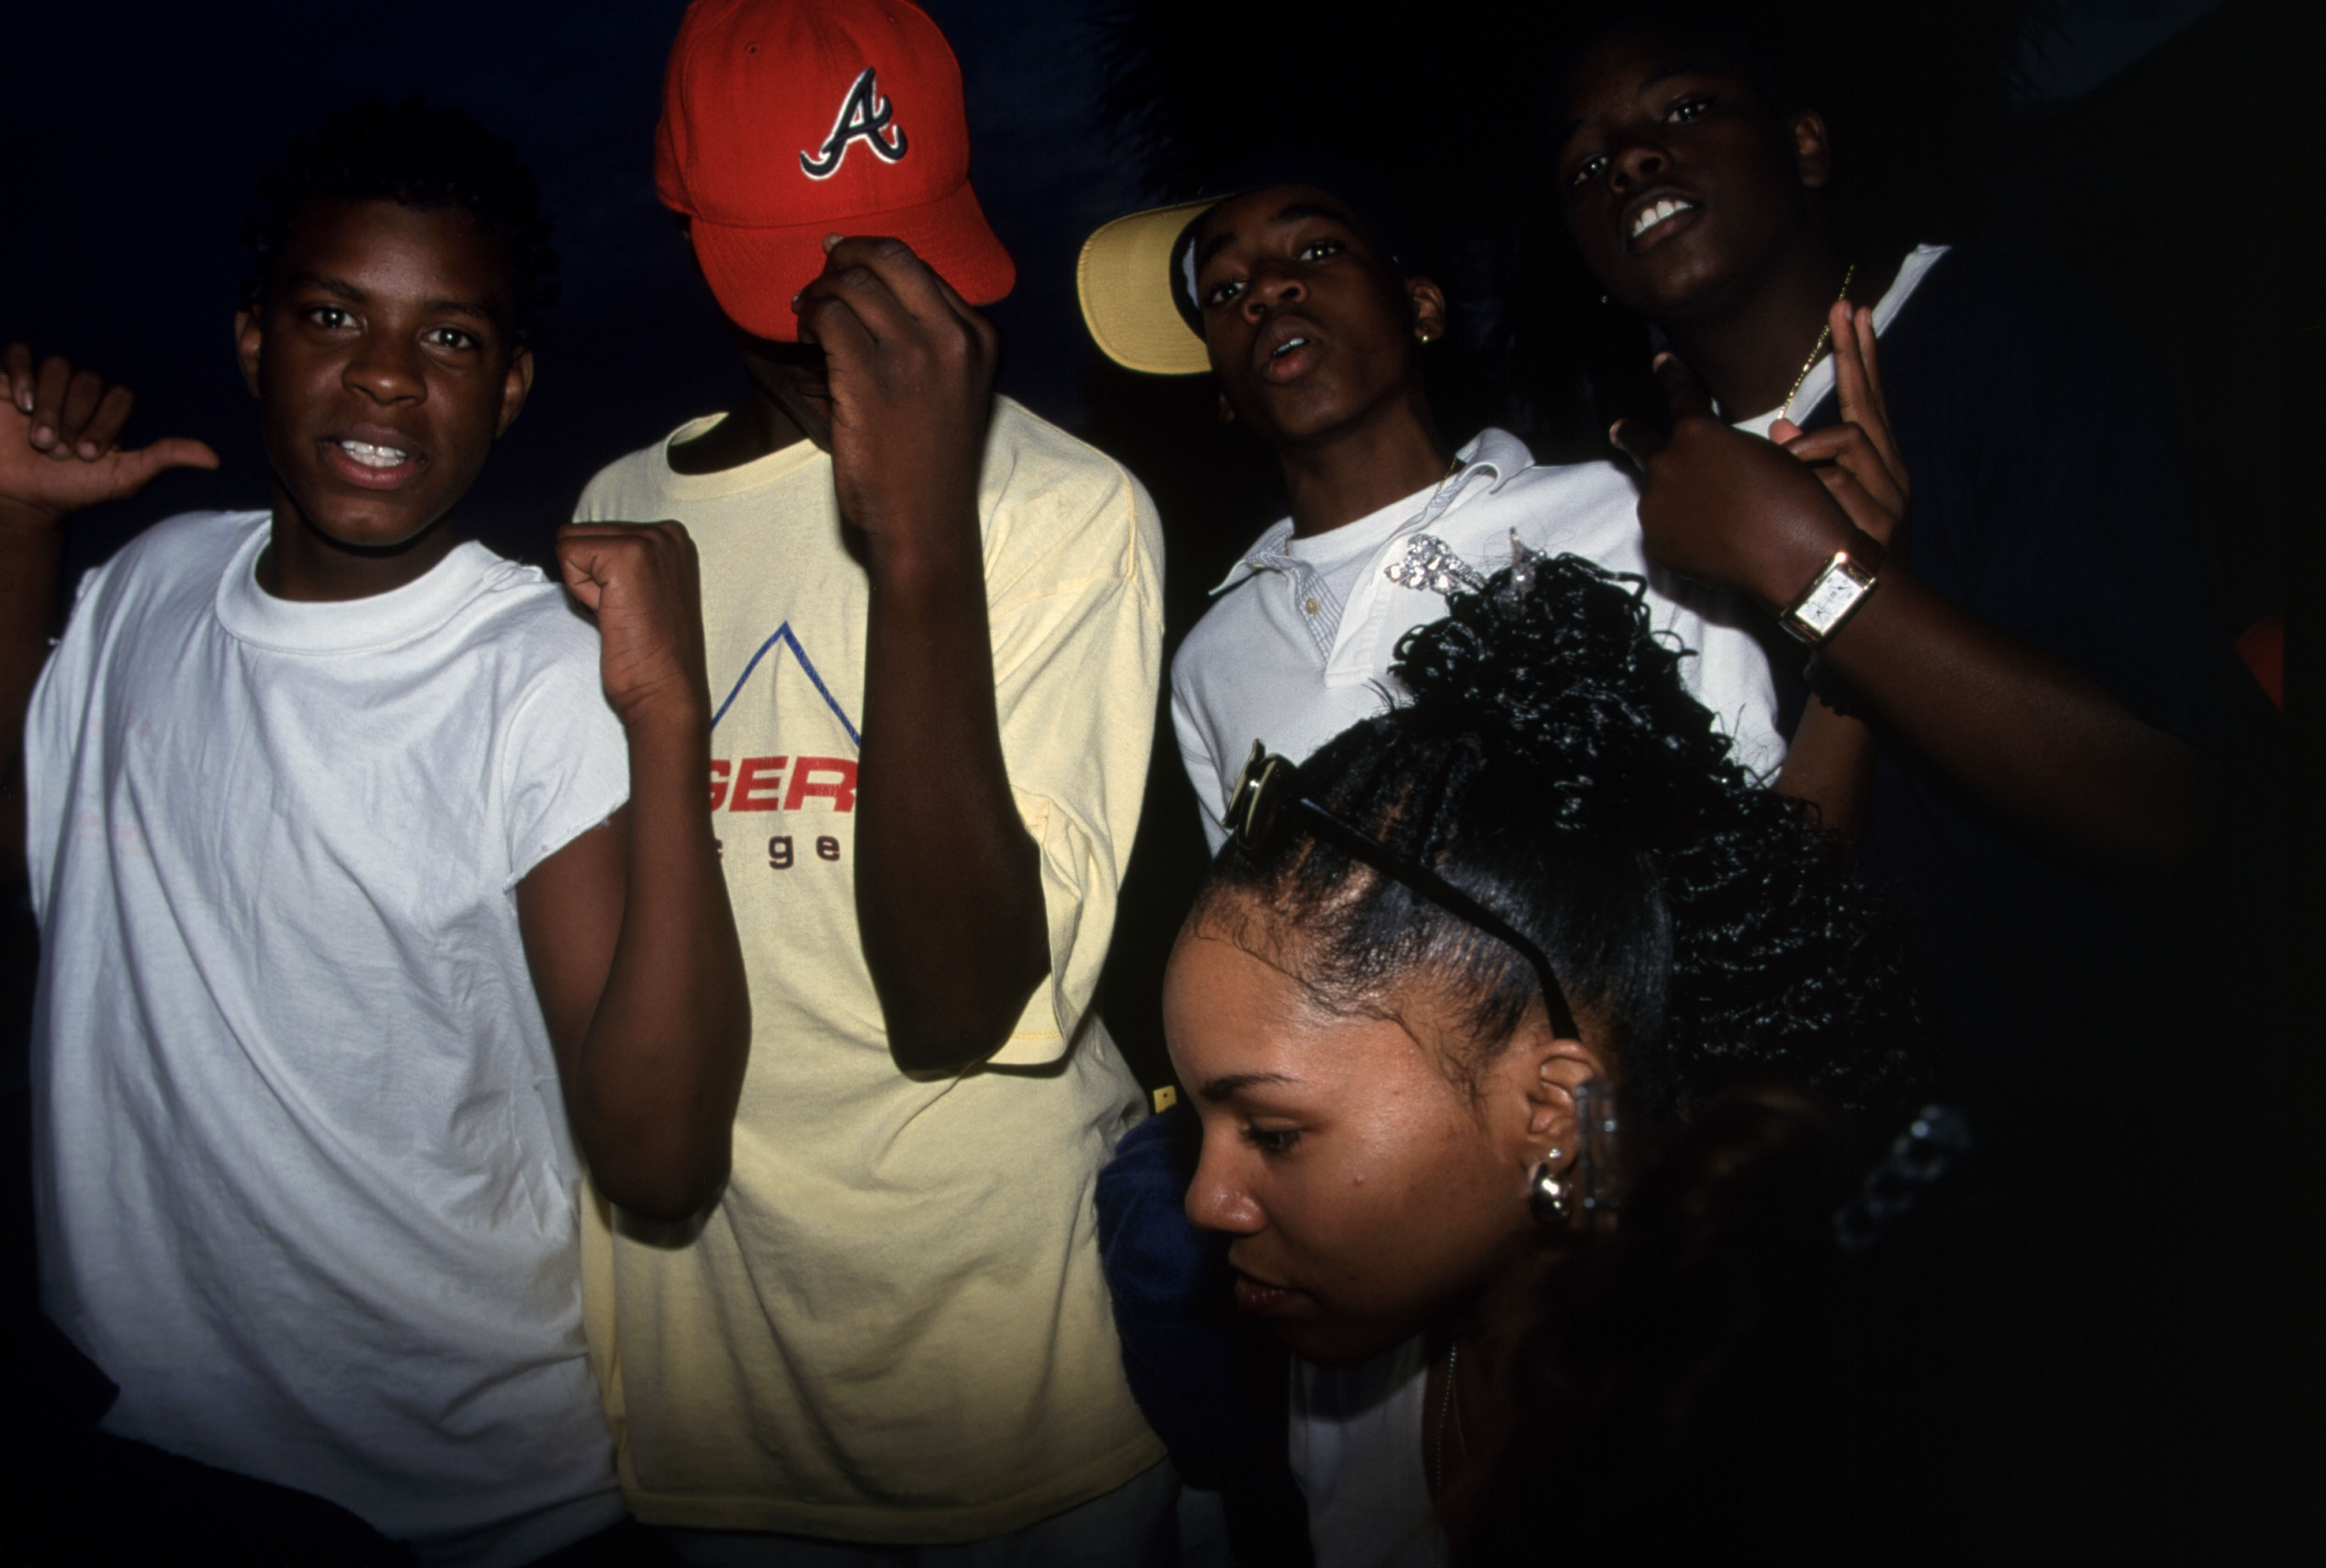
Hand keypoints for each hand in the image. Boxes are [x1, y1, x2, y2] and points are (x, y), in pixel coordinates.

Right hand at [1, 343, 217, 526]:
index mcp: (110, 411)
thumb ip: (164, 459)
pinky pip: (20, 353)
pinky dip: (21, 373)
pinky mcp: (9, 379)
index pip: (121, 395)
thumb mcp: (122, 478)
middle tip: (61, 451)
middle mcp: (80, 392)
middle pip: (89, 379)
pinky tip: (21, 404)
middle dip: (75, 418)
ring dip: (50, 405)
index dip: (106, 422)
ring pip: (58, 366)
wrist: (20, 497)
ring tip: (41, 439)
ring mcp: (46, 383)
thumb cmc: (71, 489)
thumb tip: (214, 459)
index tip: (87, 455)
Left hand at [556, 521, 711, 728]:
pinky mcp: (628, 556)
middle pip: (582, 533)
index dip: (599, 576)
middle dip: (590, 576)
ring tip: (619, 612)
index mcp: (671, 538)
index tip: (630, 606)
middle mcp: (666, 532)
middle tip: (624, 612)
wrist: (664, 690)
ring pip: (572, 542)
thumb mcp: (642, 590)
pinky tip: (611, 613)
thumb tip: (574, 545)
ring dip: (585, 584)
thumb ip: (619, 561)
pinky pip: (568, 555)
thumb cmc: (650, 653)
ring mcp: (651, 541)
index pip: (597, 533)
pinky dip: (580, 591)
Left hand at [793, 235, 997, 560]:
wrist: (925, 523)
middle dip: (846, 255)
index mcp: (979, 338)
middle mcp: (952, 338)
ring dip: (820, 291)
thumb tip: (880, 294)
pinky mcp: (870, 378)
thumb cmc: (933, 463)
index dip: (874, 257)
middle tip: (821, 272)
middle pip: (890, 258)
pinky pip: (827, 318)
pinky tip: (804, 336)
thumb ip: (937, 343)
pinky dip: (809, 318)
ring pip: (853, 284)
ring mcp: (913, 355)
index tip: (846, 264)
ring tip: (808, 313)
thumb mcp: (958, 391)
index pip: (921, 267)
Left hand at [1610, 351, 1857, 608]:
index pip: (1680, 395)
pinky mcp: (1656, 544)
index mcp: (1696, 433)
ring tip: (1711, 516)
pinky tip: (1712, 543)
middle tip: (1618, 431)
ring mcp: (1656, 507)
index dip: (1671, 375)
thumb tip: (1708, 462)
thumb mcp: (1763, 454)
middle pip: (1639, 443)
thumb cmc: (1793, 498)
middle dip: (1628, 435)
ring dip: (1674, 499)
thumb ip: (1723, 449)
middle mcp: (1666, 465)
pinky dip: (1682, 533)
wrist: (1793, 555)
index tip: (1661, 362)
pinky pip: (1665, 531)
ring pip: (1658, 495)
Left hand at [1768, 303, 1909, 547]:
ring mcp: (1889, 491)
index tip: (1854, 311)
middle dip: (1856, 352)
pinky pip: (1839, 478)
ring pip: (1850, 438)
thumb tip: (1778, 424)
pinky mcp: (1880, 514)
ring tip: (1787, 471)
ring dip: (1811, 449)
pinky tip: (1804, 497)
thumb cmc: (1832, 555)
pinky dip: (1815, 481)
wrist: (1865, 607)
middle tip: (1845, 306)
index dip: (1861, 355)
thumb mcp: (1816, 500)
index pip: (1867, 398)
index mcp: (1875, 464)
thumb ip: (1802, 462)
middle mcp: (1890, 469)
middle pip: (1870, 400)